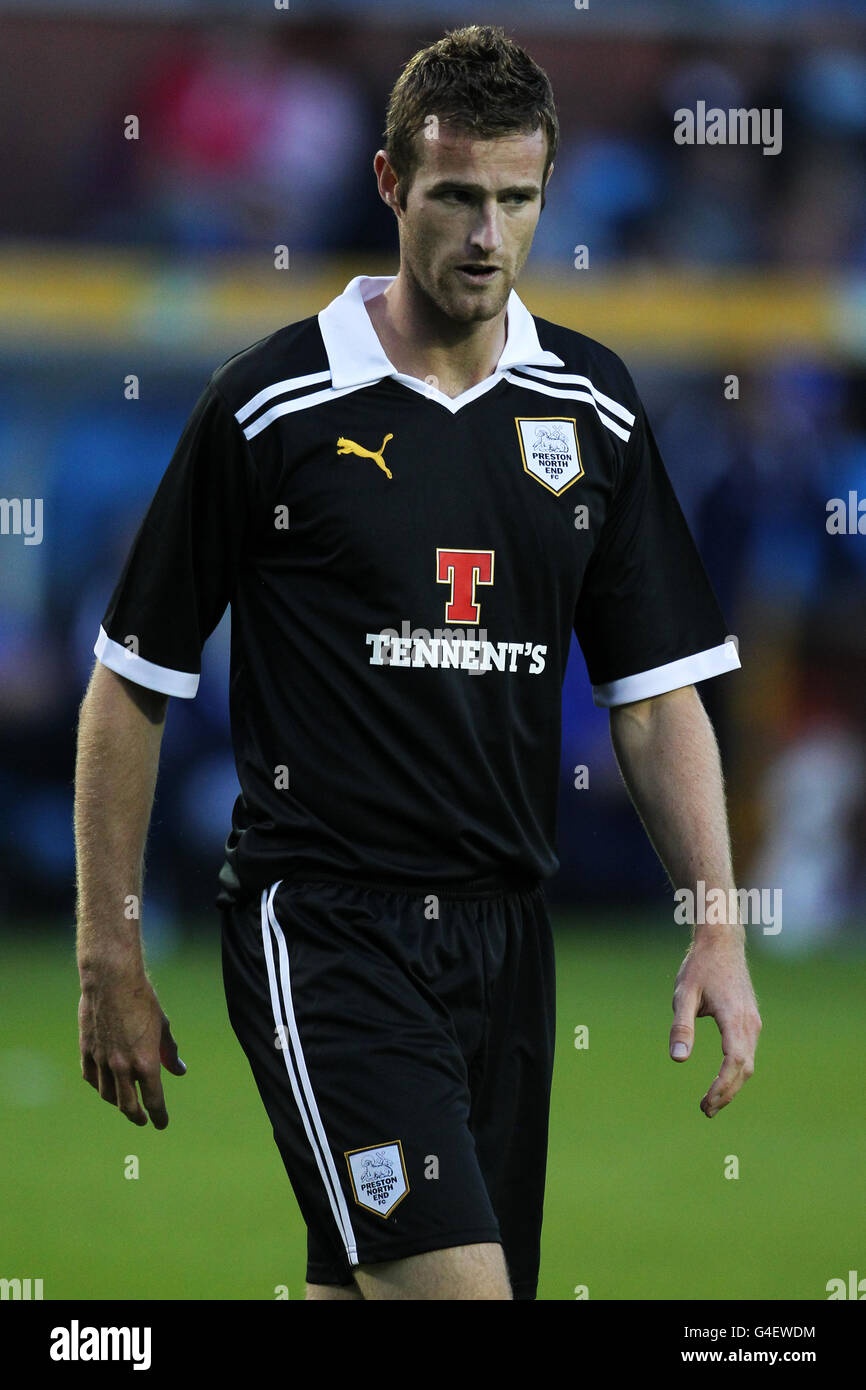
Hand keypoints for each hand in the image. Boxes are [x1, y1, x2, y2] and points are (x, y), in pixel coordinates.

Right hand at [79, 973, 185, 1127]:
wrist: (111, 980)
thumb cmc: (142, 1000)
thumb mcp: (162, 1026)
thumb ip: (169, 1052)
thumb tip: (179, 1071)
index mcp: (146, 1063)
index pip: (154, 1101)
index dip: (159, 1116)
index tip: (162, 1124)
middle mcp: (123, 1067)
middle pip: (128, 1106)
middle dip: (138, 1116)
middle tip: (143, 1119)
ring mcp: (102, 1061)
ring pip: (108, 1095)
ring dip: (118, 1103)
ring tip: (126, 1103)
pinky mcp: (87, 1051)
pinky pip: (92, 1078)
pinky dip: (100, 1086)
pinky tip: (105, 1086)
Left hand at [669, 932, 761, 1116]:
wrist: (722, 942)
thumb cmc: (700, 966)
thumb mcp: (683, 995)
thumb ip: (681, 1027)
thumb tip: (677, 1060)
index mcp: (734, 1018)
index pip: (733, 1062)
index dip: (722, 1086)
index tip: (706, 1103)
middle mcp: (749, 1023)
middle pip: (744, 1069)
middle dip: (727, 1093)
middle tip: (705, 1111)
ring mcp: (753, 1021)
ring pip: (748, 1063)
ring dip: (733, 1085)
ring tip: (712, 1102)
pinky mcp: (750, 1019)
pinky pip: (747, 1052)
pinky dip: (737, 1070)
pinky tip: (723, 1078)